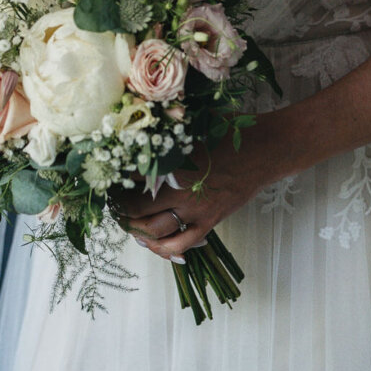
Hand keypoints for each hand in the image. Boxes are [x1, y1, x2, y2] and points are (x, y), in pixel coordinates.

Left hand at [112, 130, 266, 262]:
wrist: (264, 149)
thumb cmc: (230, 130)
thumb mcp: (196, 122)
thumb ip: (169, 127)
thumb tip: (142, 121)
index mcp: (173, 161)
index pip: (130, 175)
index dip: (114, 178)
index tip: (106, 176)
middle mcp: (180, 189)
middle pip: (136, 209)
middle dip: (120, 210)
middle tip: (112, 205)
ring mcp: (195, 209)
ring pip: (154, 231)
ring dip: (137, 231)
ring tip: (129, 224)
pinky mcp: (209, 222)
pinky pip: (180, 245)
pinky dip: (164, 249)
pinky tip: (155, 244)